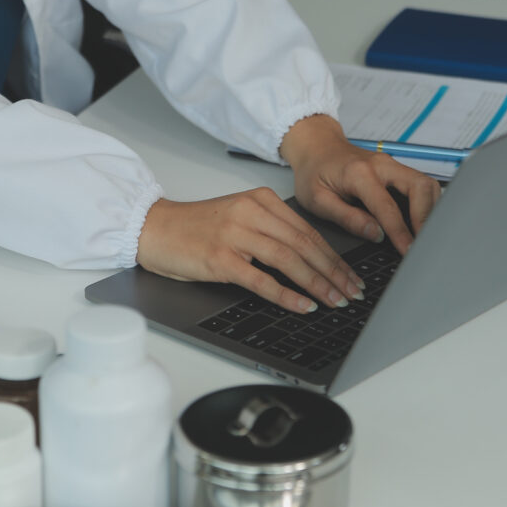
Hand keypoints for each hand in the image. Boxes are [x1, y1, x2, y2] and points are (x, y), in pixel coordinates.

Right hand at [136, 189, 365, 313]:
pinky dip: (287, 295)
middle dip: (334, 273)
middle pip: (304, 245)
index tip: (351, 276)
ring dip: (318, 284)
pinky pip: (262, 280)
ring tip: (336, 301)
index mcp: (261, 200)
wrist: (153, 228)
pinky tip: (304, 306)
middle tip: (352, 292)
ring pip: (289, 260)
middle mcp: (251, 213)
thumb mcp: (239, 218)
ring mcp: (235, 235)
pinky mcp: (220, 258)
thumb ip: (271, 231)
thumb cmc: (196, 228)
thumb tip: (310, 261)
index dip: (334, 257)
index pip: (308, 232)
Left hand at [280, 114, 441, 254]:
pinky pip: (420, 185)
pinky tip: (420, 222)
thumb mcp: (317, 200)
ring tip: (425, 236)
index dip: (401, 233)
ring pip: (426, 184)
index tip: (409, 252)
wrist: (316, 147)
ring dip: (431, 210)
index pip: (388, 207)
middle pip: (421, 186)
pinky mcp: (396, 170)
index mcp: (359, 173)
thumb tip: (375, 235)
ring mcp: (392, 165)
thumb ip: (347, 218)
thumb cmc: (313, 173)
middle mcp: (381, 165)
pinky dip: (426, 204)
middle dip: (427, 217)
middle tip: (424, 244)